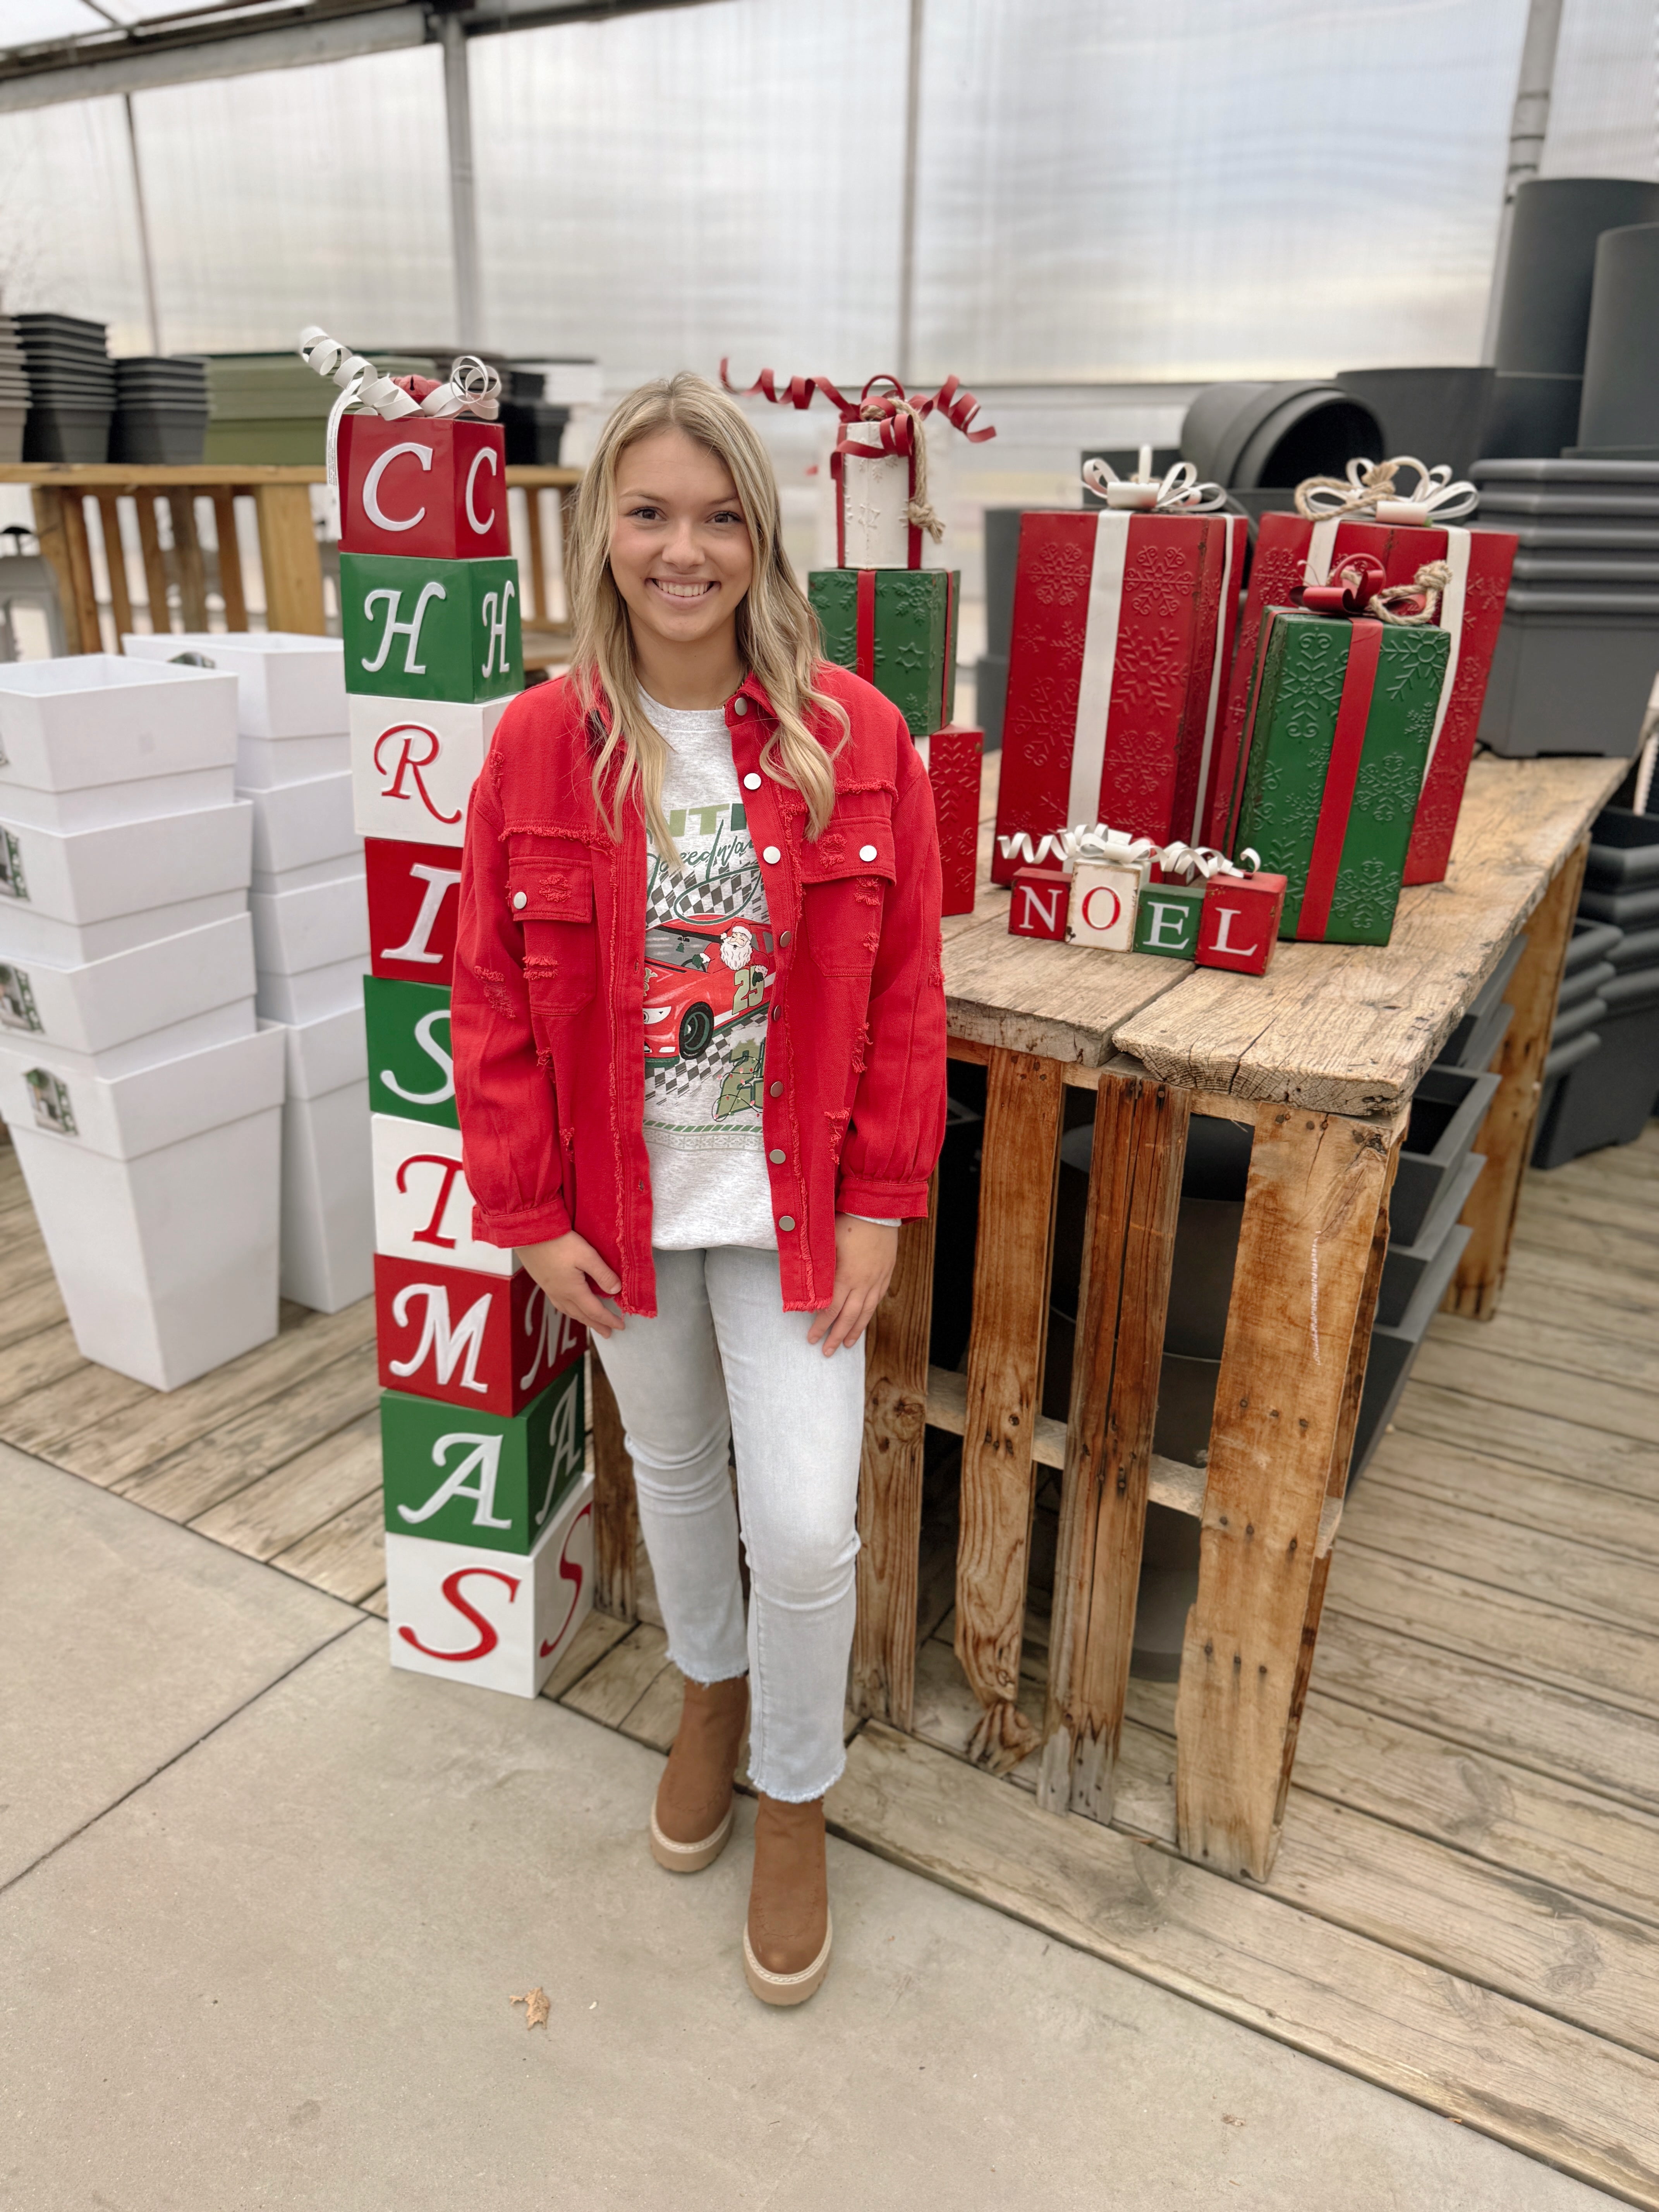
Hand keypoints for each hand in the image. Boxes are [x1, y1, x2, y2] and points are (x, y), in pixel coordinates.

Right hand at [519, 1231, 623, 1338]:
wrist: (529, 1234)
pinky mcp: (544, 1282)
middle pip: (582, 1315)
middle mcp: (561, 1294)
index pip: (595, 1311)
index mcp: (573, 1290)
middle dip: (597, 1325)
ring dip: (583, 1319)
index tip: (620, 1326)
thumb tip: (616, 1290)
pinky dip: (570, 1310)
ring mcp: (551, 1289)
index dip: (609, 1320)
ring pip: (570, 1311)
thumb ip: (602, 1274)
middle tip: (607, 1333)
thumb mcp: (587, 1255)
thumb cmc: (558, 1242)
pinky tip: (570, 1306)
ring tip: (591, 1323)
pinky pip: (560, 1304)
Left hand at [807, 1215, 897, 1355]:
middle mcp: (863, 1282)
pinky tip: (864, 1319)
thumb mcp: (826, 1242)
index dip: (821, 1326)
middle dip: (836, 1336)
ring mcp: (877, 1278)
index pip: (831, 1309)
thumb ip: (816, 1267)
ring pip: (866, 1311)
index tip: (812, 1338)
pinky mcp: (886, 1272)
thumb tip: (805, 1288)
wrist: (877, 1207)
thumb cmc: (847, 1221)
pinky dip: (869, 1313)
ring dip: (855, 1330)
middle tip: (827, 1352)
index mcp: (846, 1276)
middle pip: (849, 1316)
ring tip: (847, 1345)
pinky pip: (878, 1299)